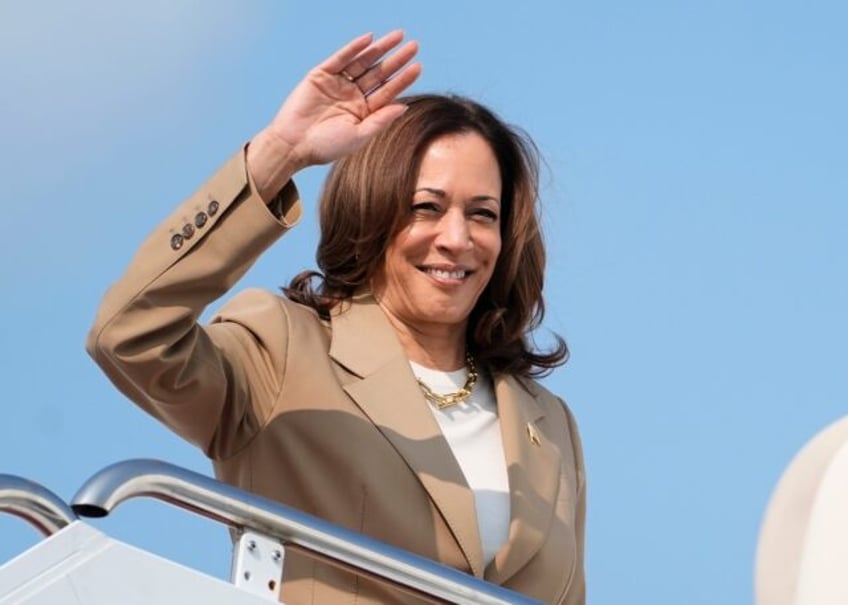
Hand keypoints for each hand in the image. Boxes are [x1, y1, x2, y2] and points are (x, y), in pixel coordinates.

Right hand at [248, 31, 420, 200]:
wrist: (293, 145)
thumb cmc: (325, 147)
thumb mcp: (358, 136)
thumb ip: (380, 120)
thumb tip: (404, 107)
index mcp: (363, 112)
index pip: (387, 92)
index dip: (403, 79)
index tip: (418, 67)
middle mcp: (352, 95)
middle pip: (379, 74)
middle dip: (396, 60)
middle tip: (414, 46)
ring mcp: (337, 84)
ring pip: (363, 62)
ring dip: (380, 49)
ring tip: (398, 36)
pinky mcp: (320, 75)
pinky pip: (340, 59)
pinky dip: (353, 48)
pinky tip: (368, 39)